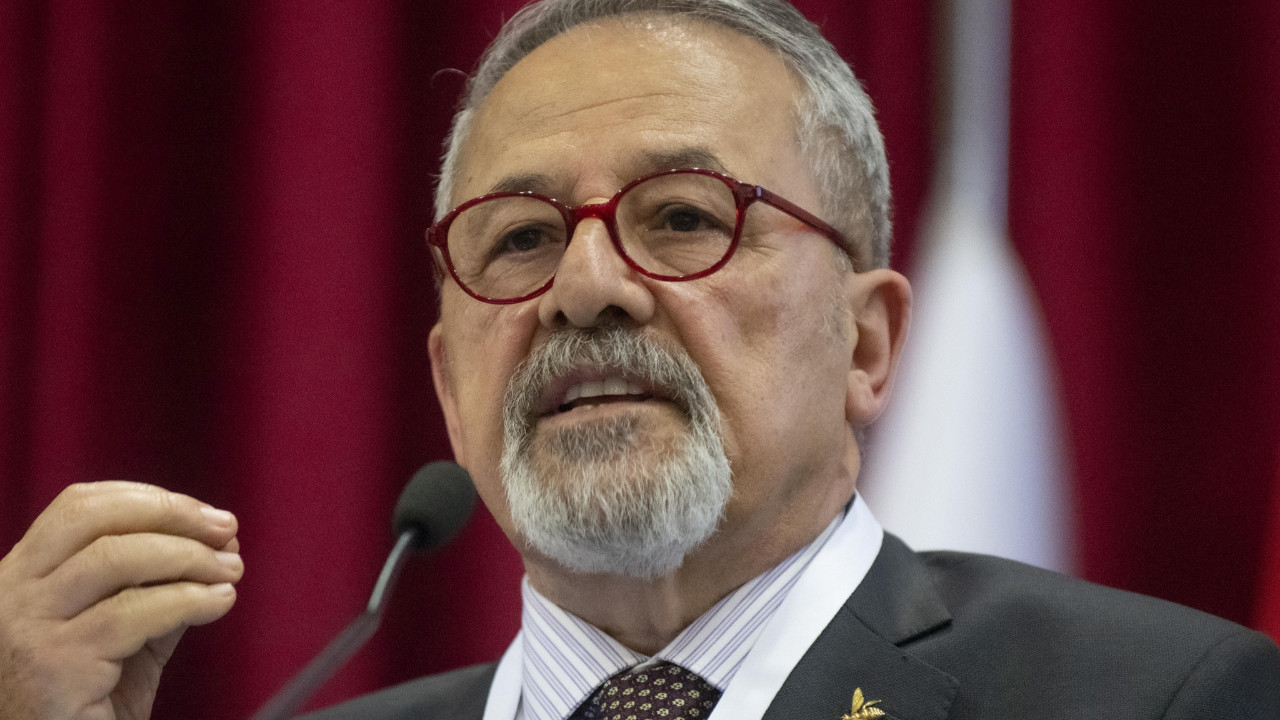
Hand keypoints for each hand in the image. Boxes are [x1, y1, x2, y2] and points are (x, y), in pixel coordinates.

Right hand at [0, 482, 243, 719]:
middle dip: (172, 515)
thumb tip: (215, 549)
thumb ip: (156, 592)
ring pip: (115, 559)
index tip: (204, 514)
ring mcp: (25, 629)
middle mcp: (12, 595)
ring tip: (231, 570)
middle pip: (94, 519)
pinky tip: (219, 602)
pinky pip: (132, 614)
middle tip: (226, 531)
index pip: (79, 507)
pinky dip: (189, 599)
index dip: (148, 499)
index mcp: (21, 578)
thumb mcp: (123, 638)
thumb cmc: (81, 708)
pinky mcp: (51, 666)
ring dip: (189, 556)